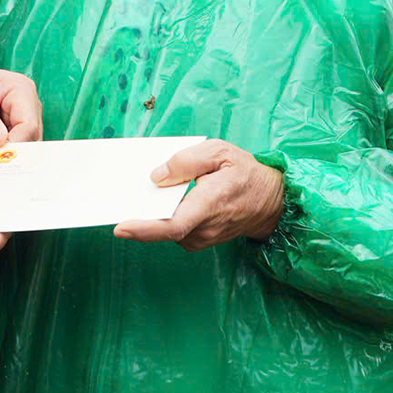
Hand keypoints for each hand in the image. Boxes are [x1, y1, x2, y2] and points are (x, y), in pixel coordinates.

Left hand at [0, 62, 41, 151]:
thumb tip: (0, 142)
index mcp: (20, 90)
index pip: (28, 125)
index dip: (15, 147)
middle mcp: (28, 105)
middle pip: (30, 139)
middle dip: (11, 156)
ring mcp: (23, 119)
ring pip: (24, 147)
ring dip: (6, 159)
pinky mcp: (14, 130)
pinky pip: (14, 149)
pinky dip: (1, 158)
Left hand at [115, 140, 285, 251]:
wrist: (272, 202)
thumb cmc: (247, 173)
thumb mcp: (221, 151)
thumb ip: (187, 160)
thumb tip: (157, 177)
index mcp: (209, 203)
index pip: (173, 224)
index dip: (144, 229)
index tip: (121, 227)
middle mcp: (204, 227)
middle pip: (162, 227)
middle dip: (139, 213)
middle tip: (119, 196)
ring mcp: (202, 238)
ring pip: (167, 228)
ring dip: (152, 213)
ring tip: (141, 193)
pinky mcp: (199, 240)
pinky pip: (174, 230)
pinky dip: (163, 217)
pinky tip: (162, 200)